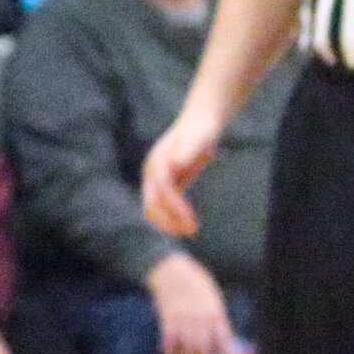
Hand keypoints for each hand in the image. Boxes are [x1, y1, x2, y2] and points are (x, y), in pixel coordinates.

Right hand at [142, 102, 221, 234]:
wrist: (200, 121)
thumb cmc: (200, 130)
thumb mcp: (198, 139)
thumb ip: (186, 151)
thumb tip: (174, 164)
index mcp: (157, 163)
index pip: (162, 191)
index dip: (174, 208)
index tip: (190, 221)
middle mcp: (152, 172)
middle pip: (152, 203)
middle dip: (168, 219)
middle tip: (190, 232)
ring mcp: (158, 178)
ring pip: (155, 206)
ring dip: (169, 221)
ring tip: (190, 231)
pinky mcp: (169, 181)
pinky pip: (166, 204)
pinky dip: (174, 216)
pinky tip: (188, 224)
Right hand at [147, 251, 234, 353]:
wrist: (170, 270)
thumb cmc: (194, 284)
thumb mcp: (212, 299)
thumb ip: (216, 319)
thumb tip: (221, 341)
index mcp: (215, 313)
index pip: (223, 342)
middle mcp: (200, 318)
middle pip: (204, 349)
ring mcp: (183, 319)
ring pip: (186, 348)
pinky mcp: (166, 318)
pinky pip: (169, 341)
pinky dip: (169, 353)